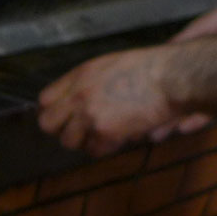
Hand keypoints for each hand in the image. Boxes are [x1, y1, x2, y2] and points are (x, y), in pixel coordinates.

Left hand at [38, 47, 179, 156]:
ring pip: (69, 142)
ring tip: (103, 133)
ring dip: (84, 141)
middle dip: (62, 130)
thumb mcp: (109, 65)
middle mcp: (78, 95)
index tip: (63, 117)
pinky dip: (104, 148)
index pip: (44, 101)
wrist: (172, 78)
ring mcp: (89, 115)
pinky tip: (118, 137)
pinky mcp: (104, 132)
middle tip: (80, 130)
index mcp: (79, 75)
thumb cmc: (149, 69)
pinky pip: (93, 151)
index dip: (53, 111)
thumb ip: (86, 82)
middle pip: (47, 124)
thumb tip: (70, 102)